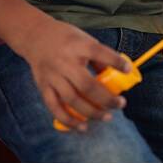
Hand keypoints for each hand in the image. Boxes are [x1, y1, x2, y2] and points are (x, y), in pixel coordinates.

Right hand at [15, 19, 132, 132]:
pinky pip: (55, 107)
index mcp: (77, 45)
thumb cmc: (65, 38)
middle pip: (87, 85)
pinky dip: (68, 120)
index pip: (99, 53)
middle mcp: (64, 61)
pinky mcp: (43, 86)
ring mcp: (53, 76)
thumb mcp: (84, 39)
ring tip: (106, 117)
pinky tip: (82, 126)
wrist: (34, 36)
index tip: (127, 69)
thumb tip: (115, 77)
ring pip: (72, 100)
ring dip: (91, 112)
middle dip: (106, 99)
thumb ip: (98, 57)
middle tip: (119, 104)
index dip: (115, 62)